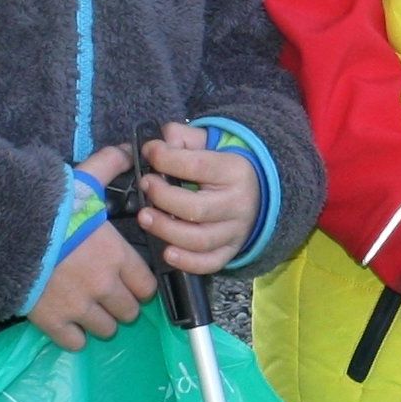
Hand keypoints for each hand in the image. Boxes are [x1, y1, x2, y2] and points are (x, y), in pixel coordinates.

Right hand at [29, 147, 156, 347]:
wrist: (4, 231)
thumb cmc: (48, 206)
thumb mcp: (83, 179)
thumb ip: (109, 165)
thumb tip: (129, 148)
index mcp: (117, 255)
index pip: (147, 286)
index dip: (140, 284)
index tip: (129, 279)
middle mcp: (104, 286)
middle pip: (130, 311)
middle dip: (122, 304)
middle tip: (108, 294)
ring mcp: (79, 308)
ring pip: (106, 329)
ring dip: (101, 321)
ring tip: (89, 308)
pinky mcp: (52, 323)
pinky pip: (75, 343)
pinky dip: (75, 336)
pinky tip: (69, 322)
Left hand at [135, 121, 259, 276]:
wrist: (256, 191)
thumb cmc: (221, 166)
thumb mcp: (207, 143)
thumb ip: (182, 138)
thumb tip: (157, 143)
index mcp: (235, 171)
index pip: (198, 166)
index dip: (167, 159)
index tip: (148, 152)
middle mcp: (239, 204)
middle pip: (196, 208)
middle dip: (163, 198)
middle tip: (145, 186)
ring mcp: (236, 231)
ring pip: (199, 240)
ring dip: (166, 231)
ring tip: (144, 217)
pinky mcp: (230, 250)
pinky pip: (209, 263)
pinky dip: (187, 262)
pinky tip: (167, 252)